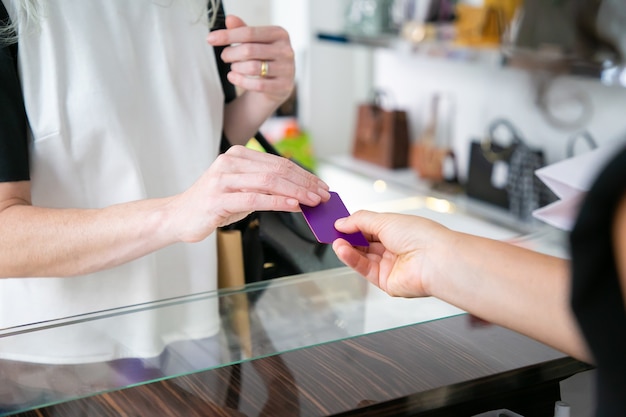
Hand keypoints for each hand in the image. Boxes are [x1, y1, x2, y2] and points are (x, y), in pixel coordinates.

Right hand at [168, 146, 328, 242]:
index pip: (278, 162)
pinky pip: (255, 198)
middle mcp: (230, 162)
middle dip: (305, 183)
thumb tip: (300, 193)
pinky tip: (294, 207)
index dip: (304, 174)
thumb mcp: (242, 190)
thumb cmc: (214, 204)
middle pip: (277, 170)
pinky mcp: (219, 198)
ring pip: (269, 182)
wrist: (179, 216)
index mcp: (237, 155)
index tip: (322, 185)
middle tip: (324, 195)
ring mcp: (223, 179)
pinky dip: (278, 202)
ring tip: (314, 201)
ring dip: (296, 192)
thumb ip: (266, 187)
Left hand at [207, 15, 294, 105]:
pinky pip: (257, 85)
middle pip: (249, 50)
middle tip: (224, 56)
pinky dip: (240, 81)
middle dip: (230, 54)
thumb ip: (243, 30)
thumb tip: (230, 19)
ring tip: (233, 67)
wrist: (278, 83)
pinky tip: (233, 77)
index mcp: (279, 34)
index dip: (228, 36)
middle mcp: (286, 50)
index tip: (210, 39)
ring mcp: (286, 69)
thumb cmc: (264, 58)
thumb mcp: (255, 42)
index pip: (249, 33)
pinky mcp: (283, 86)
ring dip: (236, 68)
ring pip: (253, 68)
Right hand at [332, 210, 451, 297]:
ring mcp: (390, 266)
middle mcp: (394, 249)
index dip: (353, 225)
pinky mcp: (385, 282)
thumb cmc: (420, 236)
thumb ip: (359, 220)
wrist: (434, 260)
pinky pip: (364, 269)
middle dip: (347, 237)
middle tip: (331, 231)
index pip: (370, 228)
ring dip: (346, 248)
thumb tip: (341, 222)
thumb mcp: (384, 219)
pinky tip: (342, 249)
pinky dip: (351, 259)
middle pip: (364, 243)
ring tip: (335, 240)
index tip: (337, 222)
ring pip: (361, 257)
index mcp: (398, 231)